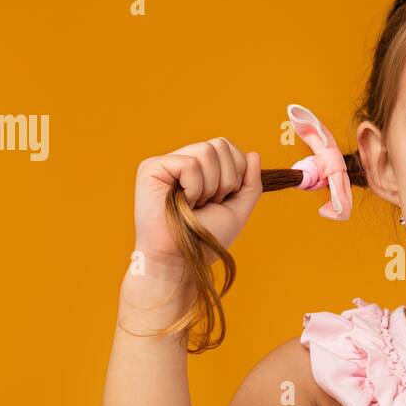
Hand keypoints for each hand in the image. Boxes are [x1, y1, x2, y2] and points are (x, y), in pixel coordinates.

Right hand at [131, 137, 262, 264]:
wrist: (181, 261)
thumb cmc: (205, 240)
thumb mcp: (237, 210)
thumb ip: (250, 183)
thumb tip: (254, 153)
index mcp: (200, 170)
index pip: (227, 148)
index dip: (236, 173)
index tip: (221, 200)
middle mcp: (181, 162)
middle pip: (220, 145)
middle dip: (225, 180)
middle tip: (207, 205)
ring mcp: (166, 164)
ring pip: (206, 151)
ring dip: (210, 186)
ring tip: (194, 205)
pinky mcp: (151, 168)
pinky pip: (189, 164)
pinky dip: (194, 189)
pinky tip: (182, 203)